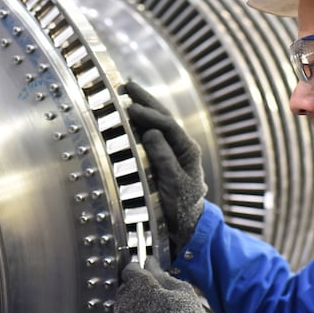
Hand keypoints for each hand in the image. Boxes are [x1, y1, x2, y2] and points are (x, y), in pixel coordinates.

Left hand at [108, 257, 221, 312]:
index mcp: (139, 284)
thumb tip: (150, 263)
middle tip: (156, 301)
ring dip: (132, 310)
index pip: (130, 269)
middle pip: (125, 288)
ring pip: (121, 308)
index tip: (147, 276)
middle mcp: (124, 300)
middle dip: (137, 291)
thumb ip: (161, 274)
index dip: (139, 271)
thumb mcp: (182, 291)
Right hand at [123, 80, 206, 253]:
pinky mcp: (164, 158)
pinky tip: (129, 118)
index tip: (130, 108)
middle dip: (146, 100)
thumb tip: (151, 132)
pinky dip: (140, 123)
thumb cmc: (182, 208)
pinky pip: (152, 135)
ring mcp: (173, 152)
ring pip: (158, 124)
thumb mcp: (174, 184)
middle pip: (163, 117)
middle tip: (126, 85)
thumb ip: (164, 158)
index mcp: (187, 150)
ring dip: (143, 107)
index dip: (149, 114)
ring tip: (126, 94)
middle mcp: (181, 147)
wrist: (187, 227)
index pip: (167, 125)